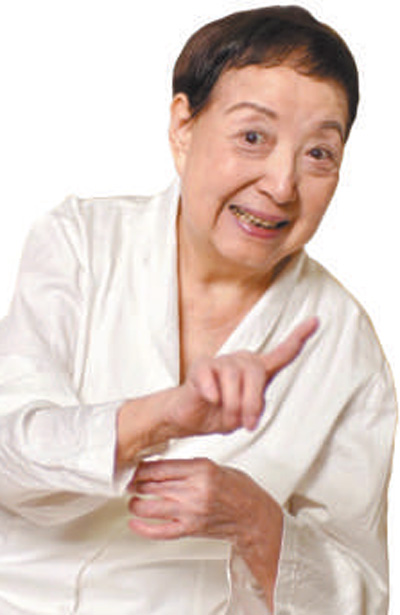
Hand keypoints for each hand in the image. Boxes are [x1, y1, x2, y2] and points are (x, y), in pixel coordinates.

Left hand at [128, 458, 282, 608]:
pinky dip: (144, 529)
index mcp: (201, 469)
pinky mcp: (190, 529)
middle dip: (137, 484)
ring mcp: (191, 511)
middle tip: (131, 482)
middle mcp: (194, 490)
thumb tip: (161, 467)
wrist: (253, 515)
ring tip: (134, 500)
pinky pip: (161, 531)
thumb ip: (188, 467)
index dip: (142, 468)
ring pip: (151, 507)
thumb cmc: (237, 489)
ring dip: (136, 504)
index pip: (161, 467)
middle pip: (152, 485)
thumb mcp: (214, 466)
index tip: (136, 468)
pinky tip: (135, 523)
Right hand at [169, 316, 318, 434]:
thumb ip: (254, 408)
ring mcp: (221, 362)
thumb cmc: (217, 414)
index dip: (299, 337)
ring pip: (234, 379)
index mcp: (256, 371)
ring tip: (228, 420)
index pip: (282, 352)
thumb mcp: (243, 416)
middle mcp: (241, 361)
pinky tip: (210, 399)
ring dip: (232, 406)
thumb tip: (249, 411)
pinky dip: (213, 394)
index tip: (316, 320)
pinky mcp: (201, 367)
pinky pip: (212, 379)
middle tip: (248, 424)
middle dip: (252, 402)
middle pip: (256, 373)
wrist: (188, 417)